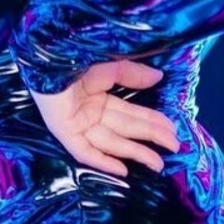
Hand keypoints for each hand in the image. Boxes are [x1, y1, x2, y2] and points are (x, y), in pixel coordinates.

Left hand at [27, 60, 180, 177]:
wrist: (48, 53)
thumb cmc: (75, 54)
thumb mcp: (110, 64)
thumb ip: (132, 74)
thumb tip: (159, 77)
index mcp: (98, 97)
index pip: (130, 114)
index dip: (152, 122)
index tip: (173, 129)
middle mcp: (89, 112)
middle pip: (124, 130)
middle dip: (150, 138)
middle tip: (174, 146)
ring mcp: (76, 123)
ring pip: (110, 143)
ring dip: (134, 153)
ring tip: (158, 162)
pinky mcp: (64, 131)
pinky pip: (85, 151)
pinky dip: (103, 160)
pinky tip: (123, 170)